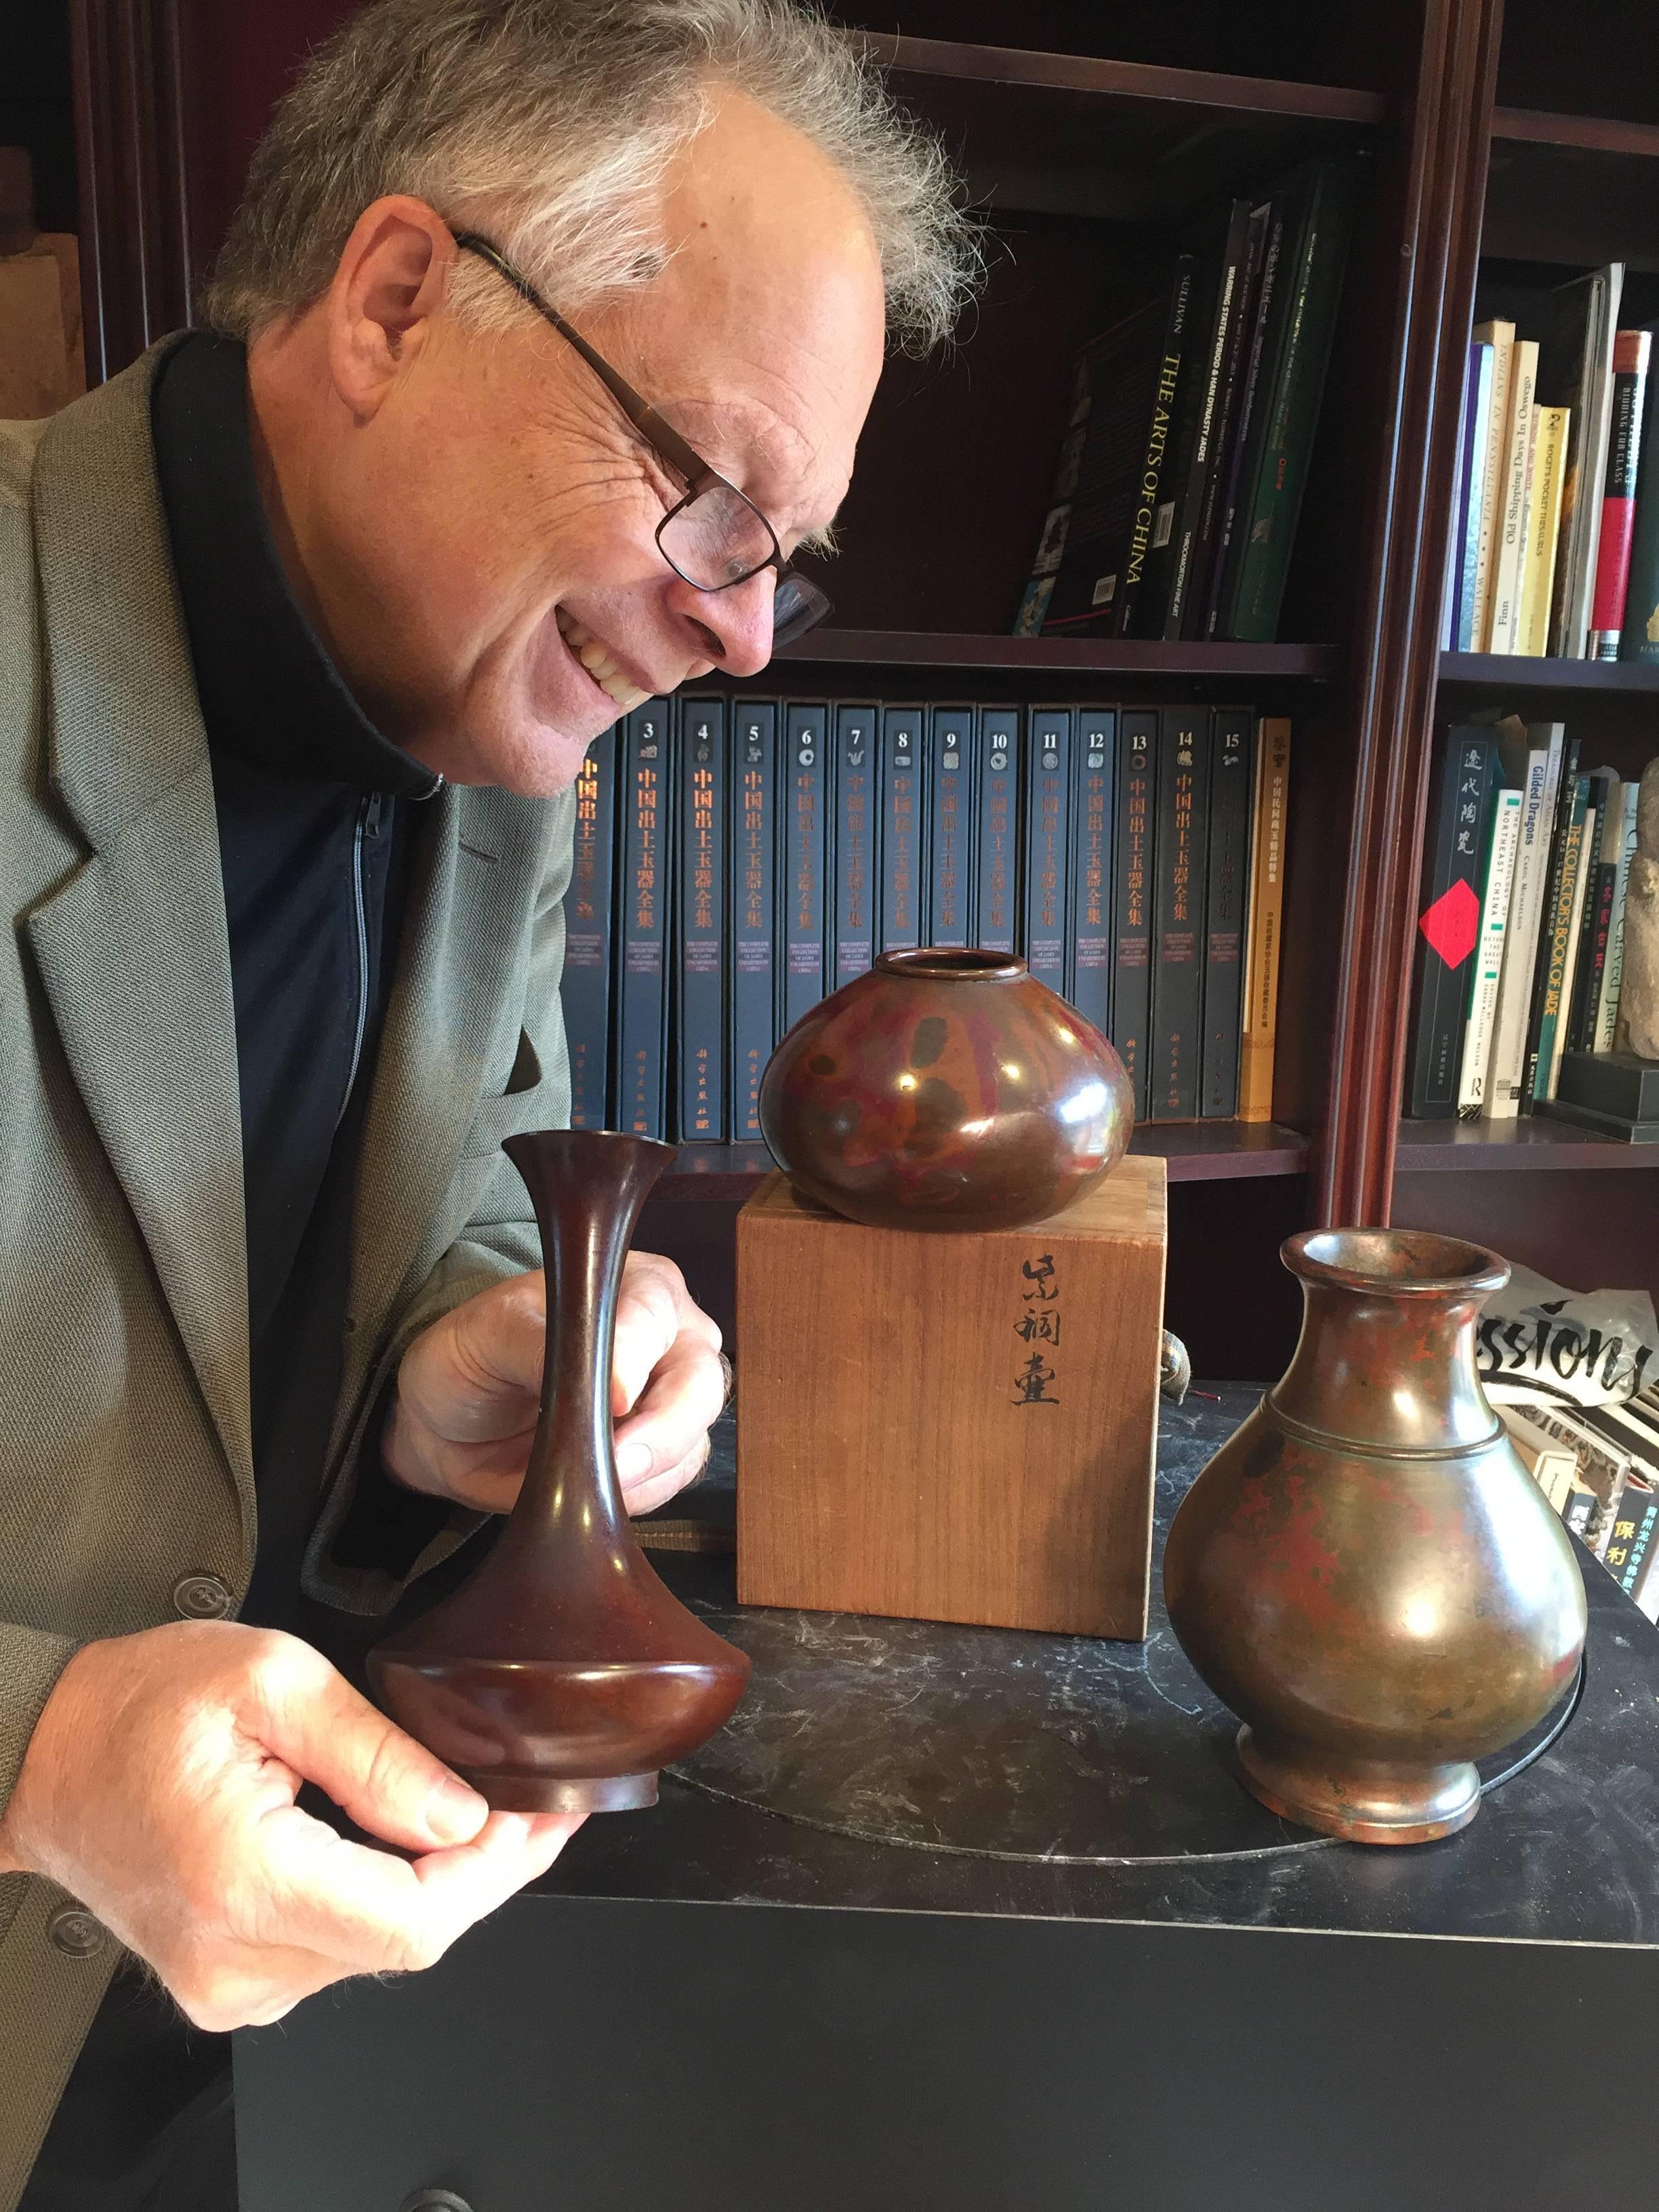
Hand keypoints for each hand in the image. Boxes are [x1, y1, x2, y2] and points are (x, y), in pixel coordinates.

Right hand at [0, 1623, 578, 2028]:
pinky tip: (414, 1844)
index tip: (539, 1813)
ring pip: (379, 1951)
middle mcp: (236, 1957)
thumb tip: (460, 1813)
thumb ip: (375, 1750)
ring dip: (442, 1886)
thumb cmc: (139, 1705)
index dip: (495, 1870)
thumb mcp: (272, 1678)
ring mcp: (229, 1983)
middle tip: (537, 1807)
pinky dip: (389, 1898)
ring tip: (485, 1814)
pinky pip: (339, 1951)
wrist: (45, 1754)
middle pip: (408, 1943)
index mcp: (245, 1882)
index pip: (413, 1922)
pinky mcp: (231, 1982)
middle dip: (486, 1872)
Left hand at [385, 1253, 724, 1517]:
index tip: (612, 1402)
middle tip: (615, 1461)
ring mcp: (669, 1400)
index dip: (638, 1361)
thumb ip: (542, 1344)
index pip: (655, 1317)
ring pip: (693, 1439)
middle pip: (698, 1383)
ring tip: (586, 1475)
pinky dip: (641, 1494)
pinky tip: (597, 1486)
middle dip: (661, 1431)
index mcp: (635, 1287)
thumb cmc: (472, 1359)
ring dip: (647, 1471)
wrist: (444, 1422)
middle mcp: (667, 1339)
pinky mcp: (659, 1455)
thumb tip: (611, 1384)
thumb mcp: (490, 1334)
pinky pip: (673, 1481)